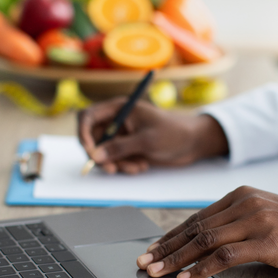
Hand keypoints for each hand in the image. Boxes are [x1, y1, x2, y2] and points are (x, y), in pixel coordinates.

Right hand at [77, 98, 227, 173]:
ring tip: (137, 167)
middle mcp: (117, 120)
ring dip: (116, 164)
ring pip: (103, 152)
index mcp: (119, 108)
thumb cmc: (173, 133)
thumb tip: (96, 156)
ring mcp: (121, 135)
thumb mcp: (147, 140)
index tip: (90, 152)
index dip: (83, 133)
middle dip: (100, 156)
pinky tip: (141, 166)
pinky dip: (124, 166)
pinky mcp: (127, 148)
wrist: (193, 143)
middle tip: (112, 169)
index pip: (88, 116)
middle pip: (92, 138)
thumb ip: (120, 147)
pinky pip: (114, 160)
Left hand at [136, 186, 277, 277]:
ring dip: (177, 259)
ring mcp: (256, 220)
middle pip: (196, 228)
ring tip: (157, 272)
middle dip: (167, 247)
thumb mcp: (264, 215)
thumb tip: (202, 237)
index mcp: (242, 194)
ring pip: (205, 241)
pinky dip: (202, 269)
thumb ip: (235, 221)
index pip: (197, 217)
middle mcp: (246, 203)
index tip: (154, 249)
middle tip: (145, 261)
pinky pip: (225, 256)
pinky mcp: (267, 241)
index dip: (172, 235)